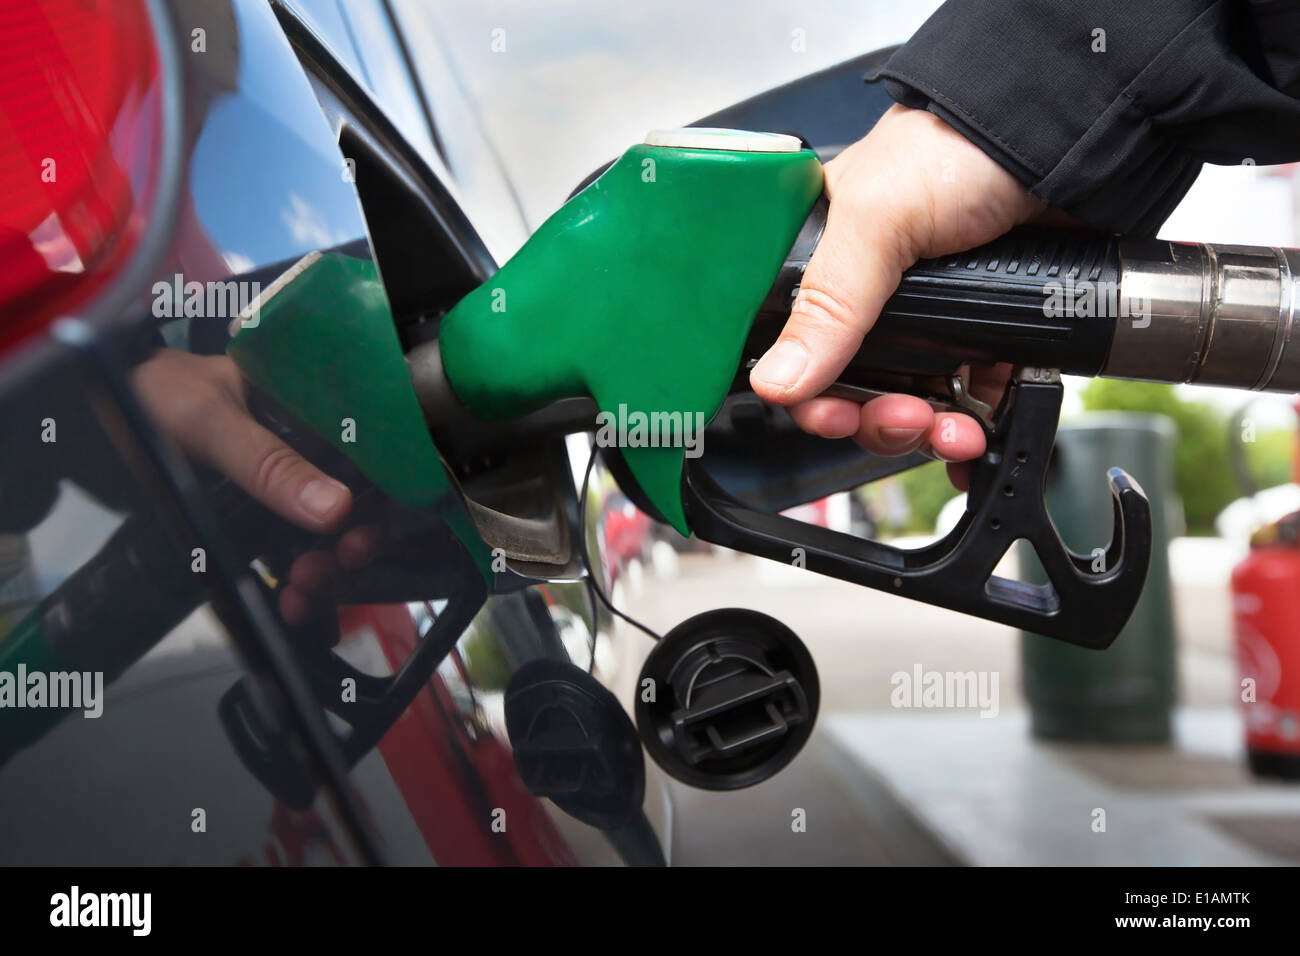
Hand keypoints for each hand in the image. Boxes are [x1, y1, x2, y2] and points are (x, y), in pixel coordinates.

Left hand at [131, 349, 373, 624]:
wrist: (90, 422)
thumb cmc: (155, 393)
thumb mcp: (211, 421)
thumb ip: (270, 463)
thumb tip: (335, 510)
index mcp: (319, 408)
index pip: (377, 455)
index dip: (384, 502)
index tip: (359, 540)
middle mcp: (315, 445)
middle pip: (360, 503)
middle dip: (351, 547)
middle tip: (320, 573)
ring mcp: (290, 483)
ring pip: (331, 534)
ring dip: (326, 571)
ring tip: (299, 593)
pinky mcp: (263, 515)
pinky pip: (295, 551)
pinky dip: (299, 583)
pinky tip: (292, 604)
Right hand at [749, 104, 1051, 489]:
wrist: (1069, 137)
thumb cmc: (965, 145)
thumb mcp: (879, 220)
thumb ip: (828, 304)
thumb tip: (777, 380)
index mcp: (829, 257)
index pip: (796, 346)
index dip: (811, 392)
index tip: (834, 416)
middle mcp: (874, 291)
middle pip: (854, 386)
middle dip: (876, 419)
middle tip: (904, 419)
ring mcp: (934, 312)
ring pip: (911, 399)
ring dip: (926, 430)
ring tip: (952, 429)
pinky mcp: (988, 327)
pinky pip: (969, 396)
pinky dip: (972, 425)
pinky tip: (979, 435)